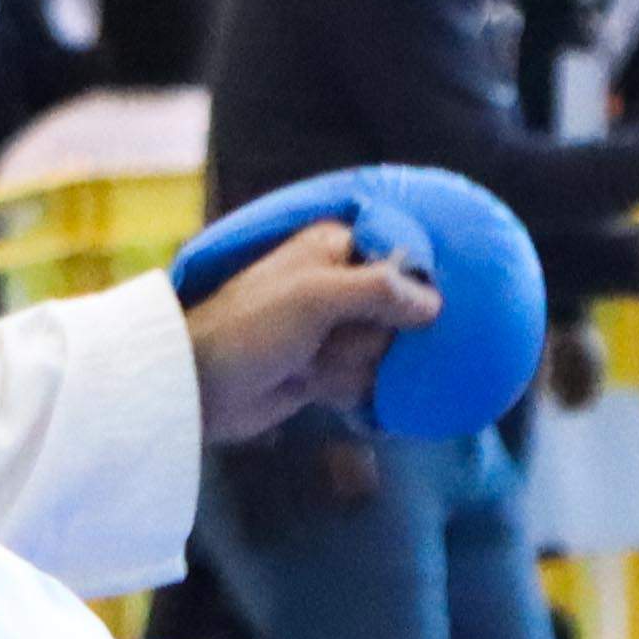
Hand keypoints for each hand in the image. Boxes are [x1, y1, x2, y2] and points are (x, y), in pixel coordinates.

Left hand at [184, 216, 438, 442]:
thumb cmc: (251, 327)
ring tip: (308, 366)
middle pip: (402, 316)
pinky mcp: (330, 370)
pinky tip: (312, 387)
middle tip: (329, 341)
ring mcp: (337, 330)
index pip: (405, 261)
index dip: (408, 291)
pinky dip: (343, 389)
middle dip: (368, 339)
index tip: (399, 311)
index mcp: (338, 248)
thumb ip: (380, 289)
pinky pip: (368, 382)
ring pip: (385, 354)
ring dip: (349, 368)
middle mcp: (343, 285)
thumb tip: (436, 303)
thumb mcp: (316, 296)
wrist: (202, 388)